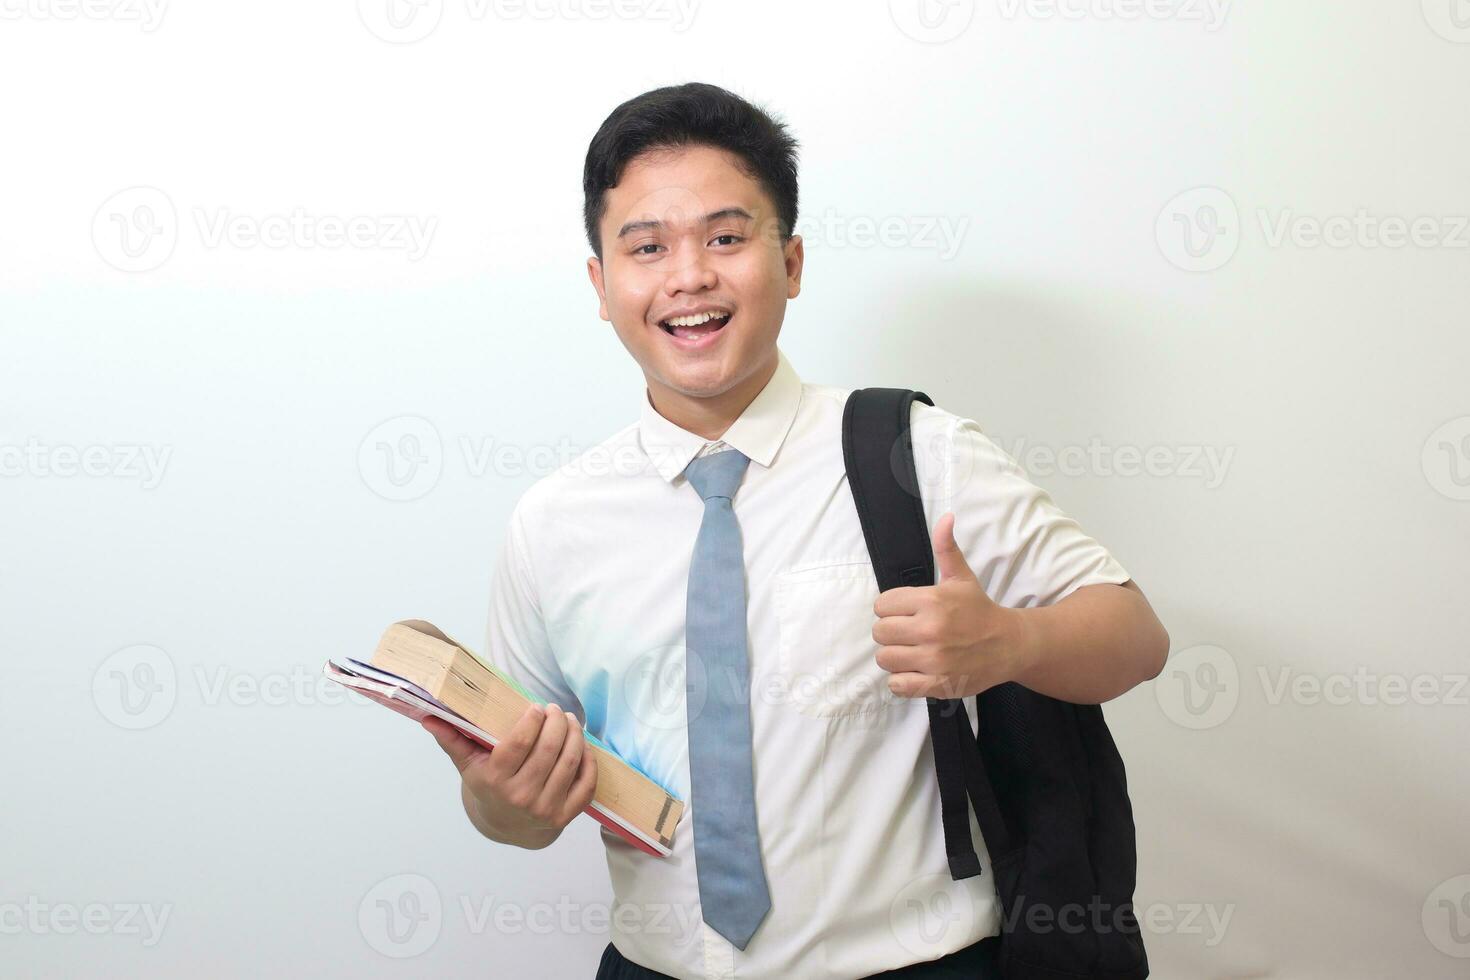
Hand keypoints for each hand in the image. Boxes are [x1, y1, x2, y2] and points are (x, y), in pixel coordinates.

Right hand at [423, 702, 597, 847]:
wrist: (505, 826)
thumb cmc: (487, 785)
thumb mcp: (468, 764)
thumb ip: (452, 739)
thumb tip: (429, 717)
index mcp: (495, 781)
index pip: (519, 744)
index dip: (532, 721)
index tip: (536, 707)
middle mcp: (521, 797)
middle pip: (548, 750)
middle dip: (557, 722)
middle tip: (556, 709)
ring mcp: (545, 809)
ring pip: (570, 762)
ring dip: (575, 735)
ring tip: (571, 721)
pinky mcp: (565, 815)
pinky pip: (586, 784)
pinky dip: (589, 760)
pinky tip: (582, 744)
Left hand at [871, 511, 1030, 699]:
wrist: (1010, 645)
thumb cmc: (979, 610)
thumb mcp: (962, 577)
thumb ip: (946, 548)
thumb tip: (946, 517)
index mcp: (932, 601)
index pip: (881, 605)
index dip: (890, 609)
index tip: (906, 612)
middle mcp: (930, 630)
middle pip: (879, 632)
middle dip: (891, 632)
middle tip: (908, 633)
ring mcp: (933, 659)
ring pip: (885, 659)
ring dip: (895, 656)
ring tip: (912, 652)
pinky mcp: (937, 684)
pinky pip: (898, 685)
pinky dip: (901, 681)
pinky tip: (915, 671)